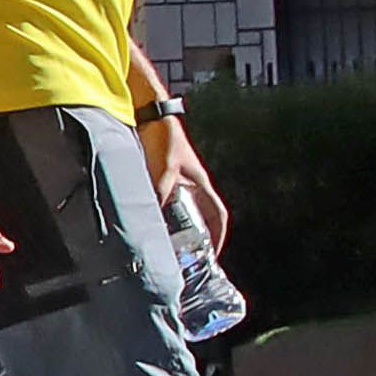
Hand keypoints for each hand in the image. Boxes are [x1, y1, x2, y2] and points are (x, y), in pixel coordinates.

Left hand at [146, 120, 227, 254]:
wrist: (155, 119)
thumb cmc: (167, 139)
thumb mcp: (166, 168)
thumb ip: (162, 190)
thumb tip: (155, 213)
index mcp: (202, 185)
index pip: (218, 215)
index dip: (220, 235)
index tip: (215, 253)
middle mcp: (195, 186)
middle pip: (205, 217)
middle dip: (203, 238)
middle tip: (194, 257)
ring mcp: (182, 183)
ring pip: (189, 211)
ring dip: (186, 229)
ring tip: (176, 248)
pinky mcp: (168, 179)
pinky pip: (172, 203)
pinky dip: (168, 216)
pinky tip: (157, 226)